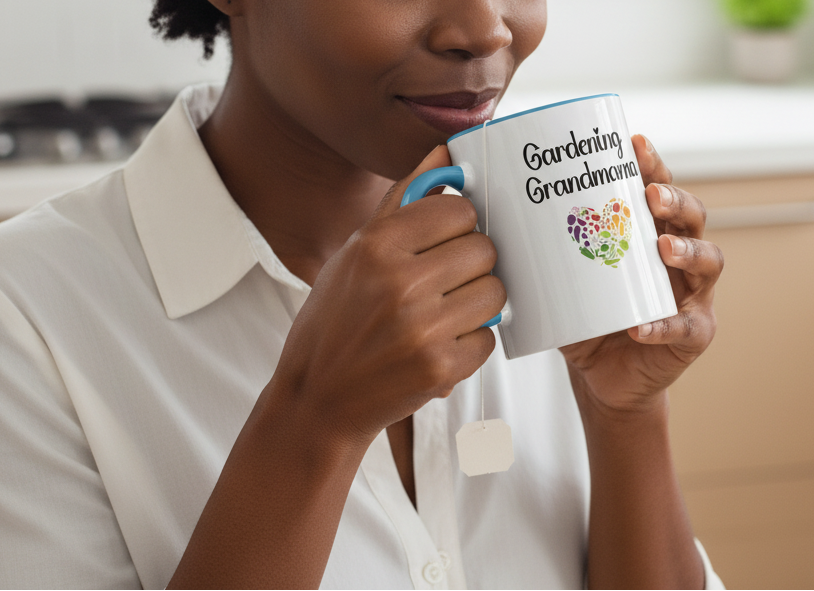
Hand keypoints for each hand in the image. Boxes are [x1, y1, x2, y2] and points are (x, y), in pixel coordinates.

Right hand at [268, 146, 505, 449]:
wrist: (318, 398)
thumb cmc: (336, 320)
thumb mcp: (354, 253)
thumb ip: (402, 201)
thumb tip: (445, 151)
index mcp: (377, 246)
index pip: (459, 210)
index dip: (458, 225)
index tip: (444, 241)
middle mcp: (400, 283)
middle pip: (484, 250)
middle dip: (471, 265)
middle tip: (444, 282)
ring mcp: (422, 328)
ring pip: (495, 293)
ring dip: (477, 303)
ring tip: (443, 313)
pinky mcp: (440, 368)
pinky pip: (488, 338)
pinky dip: (471, 343)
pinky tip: (439, 345)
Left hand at [560, 135, 722, 416]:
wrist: (601, 378)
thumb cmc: (586, 319)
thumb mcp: (563, 278)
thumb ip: (541, 251)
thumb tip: (490, 216)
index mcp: (648, 234)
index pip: (658, 189)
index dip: (651, 165)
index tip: (633, 144)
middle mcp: (678, 258)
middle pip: (692, 216)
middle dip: (675, 200)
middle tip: (651, 195)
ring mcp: (692, 295)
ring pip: (708, 261)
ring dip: (687, 250)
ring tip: (663, 248)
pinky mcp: (693, 334)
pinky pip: (685, 327)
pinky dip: (664, 325)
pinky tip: (642, 326)